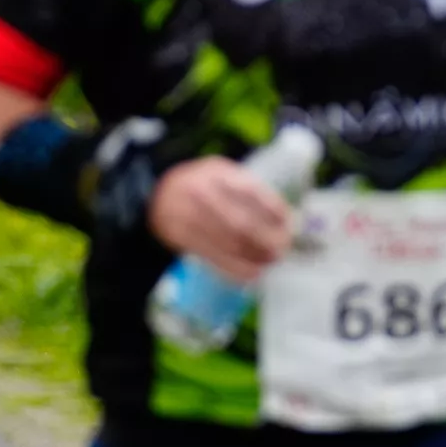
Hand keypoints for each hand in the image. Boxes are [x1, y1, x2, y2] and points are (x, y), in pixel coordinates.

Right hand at [147, 157, 295, 282]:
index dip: (274, 210)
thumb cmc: (202, 184)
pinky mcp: (182, 238)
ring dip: (255, 257)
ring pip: (229, 244)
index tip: (288, 223)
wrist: (156, 194)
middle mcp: (200, 193)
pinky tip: (253, 274)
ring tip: (271, 262)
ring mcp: (188, 216)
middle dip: (267, 240)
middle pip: (241, 223)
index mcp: (216, 173)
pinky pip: (214, 258)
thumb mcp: (221, 173)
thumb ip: (247, 189)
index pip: (252, 192)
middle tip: (282, 249)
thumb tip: (285, 220)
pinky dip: (237, 269)